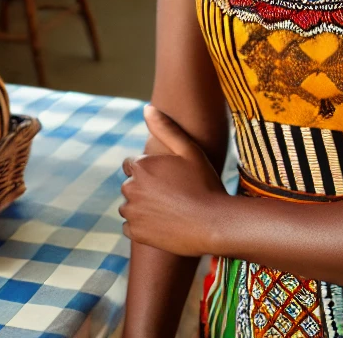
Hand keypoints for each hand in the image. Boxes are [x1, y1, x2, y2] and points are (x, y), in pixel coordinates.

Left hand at [119, 106, 228, 255]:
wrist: (212, 223)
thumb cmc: (204, 183)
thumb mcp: (189, 150)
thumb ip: (165, 128)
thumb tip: (147, 108)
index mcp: (141, 166)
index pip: (131, 164)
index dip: (149, 169)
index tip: (167, 177)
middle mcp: (131, 188)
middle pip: (131, 185)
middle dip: (145, 187)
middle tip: (173, 193)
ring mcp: (132, 213)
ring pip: (130, 206)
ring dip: (142, 206)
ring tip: (170, 208)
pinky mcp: (135, 233)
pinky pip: (131, 227)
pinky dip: (143, 226)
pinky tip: (164, 223)